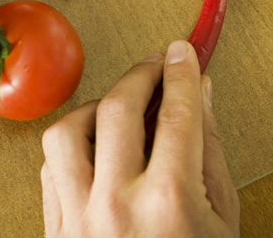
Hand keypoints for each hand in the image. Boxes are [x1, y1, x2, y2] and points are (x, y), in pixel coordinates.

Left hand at [40, 40, 239, 237]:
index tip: (182, 52)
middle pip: (119, 107)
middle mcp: (117, 206)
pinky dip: (74, 144)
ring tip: (122, 111)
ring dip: (97, 108)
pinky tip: (98, 146)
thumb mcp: (222, 215)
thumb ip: (210, 149)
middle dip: (142, 73)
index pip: (176, 112)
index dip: (181, 72)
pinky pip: (51, 166)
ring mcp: (79, 219)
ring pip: (69, 130)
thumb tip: (200, 95)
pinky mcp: (56, 230)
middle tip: (156, 65)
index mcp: (170, 203)